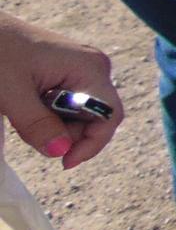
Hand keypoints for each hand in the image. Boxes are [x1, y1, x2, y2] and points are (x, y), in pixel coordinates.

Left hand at [0, 12, 122, 169]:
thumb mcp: (12, 94)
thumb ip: (37, 125)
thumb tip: (60, 152)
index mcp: (89, 68)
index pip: (109, 115)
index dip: (92, 143)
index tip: (63, 162)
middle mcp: (94, 66)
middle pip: (96, 116)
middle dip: (67, 134)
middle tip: (31, 134)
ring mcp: (82, 67)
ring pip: (81, 112)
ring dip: (56, 124)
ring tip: (23, 114)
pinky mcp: (68, 70)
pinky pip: (70, 102)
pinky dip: (51, 113)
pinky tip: (28, 106)